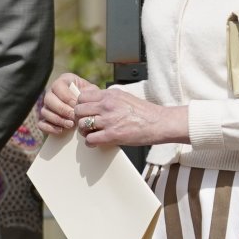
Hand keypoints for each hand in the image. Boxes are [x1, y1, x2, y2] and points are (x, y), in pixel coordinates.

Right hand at [39, 72, 95, 133]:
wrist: (89, 109)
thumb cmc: (91, 98)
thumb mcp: (93, 91)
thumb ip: (89, 92)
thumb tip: (81, 99)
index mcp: (62, 81)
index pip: (58, 86)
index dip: (66, 97)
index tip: (76, 106)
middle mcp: (51, 92)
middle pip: (48, 99)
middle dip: (62, 109)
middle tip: (73, 117)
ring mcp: (47, 106)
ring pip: (44, 112)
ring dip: (57, 119)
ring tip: (70, 125)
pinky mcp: (45, 119)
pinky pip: (41, 123)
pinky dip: (49, 128)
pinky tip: (61, 130)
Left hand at [71, 91, 189, 149]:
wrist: (159, 123)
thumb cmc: (144, 112)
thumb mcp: (124, 97)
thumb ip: (108, 98)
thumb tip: (94, 100)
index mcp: (110, 95)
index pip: (82, 97)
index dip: (81, 105)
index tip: (85, 112)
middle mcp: (107, 105)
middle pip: (78, 110)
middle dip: (80, 118)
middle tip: (86, 124)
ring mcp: (109, 120)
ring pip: (82, 125)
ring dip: (84, 131)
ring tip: (91, 133)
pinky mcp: (112, 135)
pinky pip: (90, 140)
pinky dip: (90, 143)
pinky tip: (95, 142)